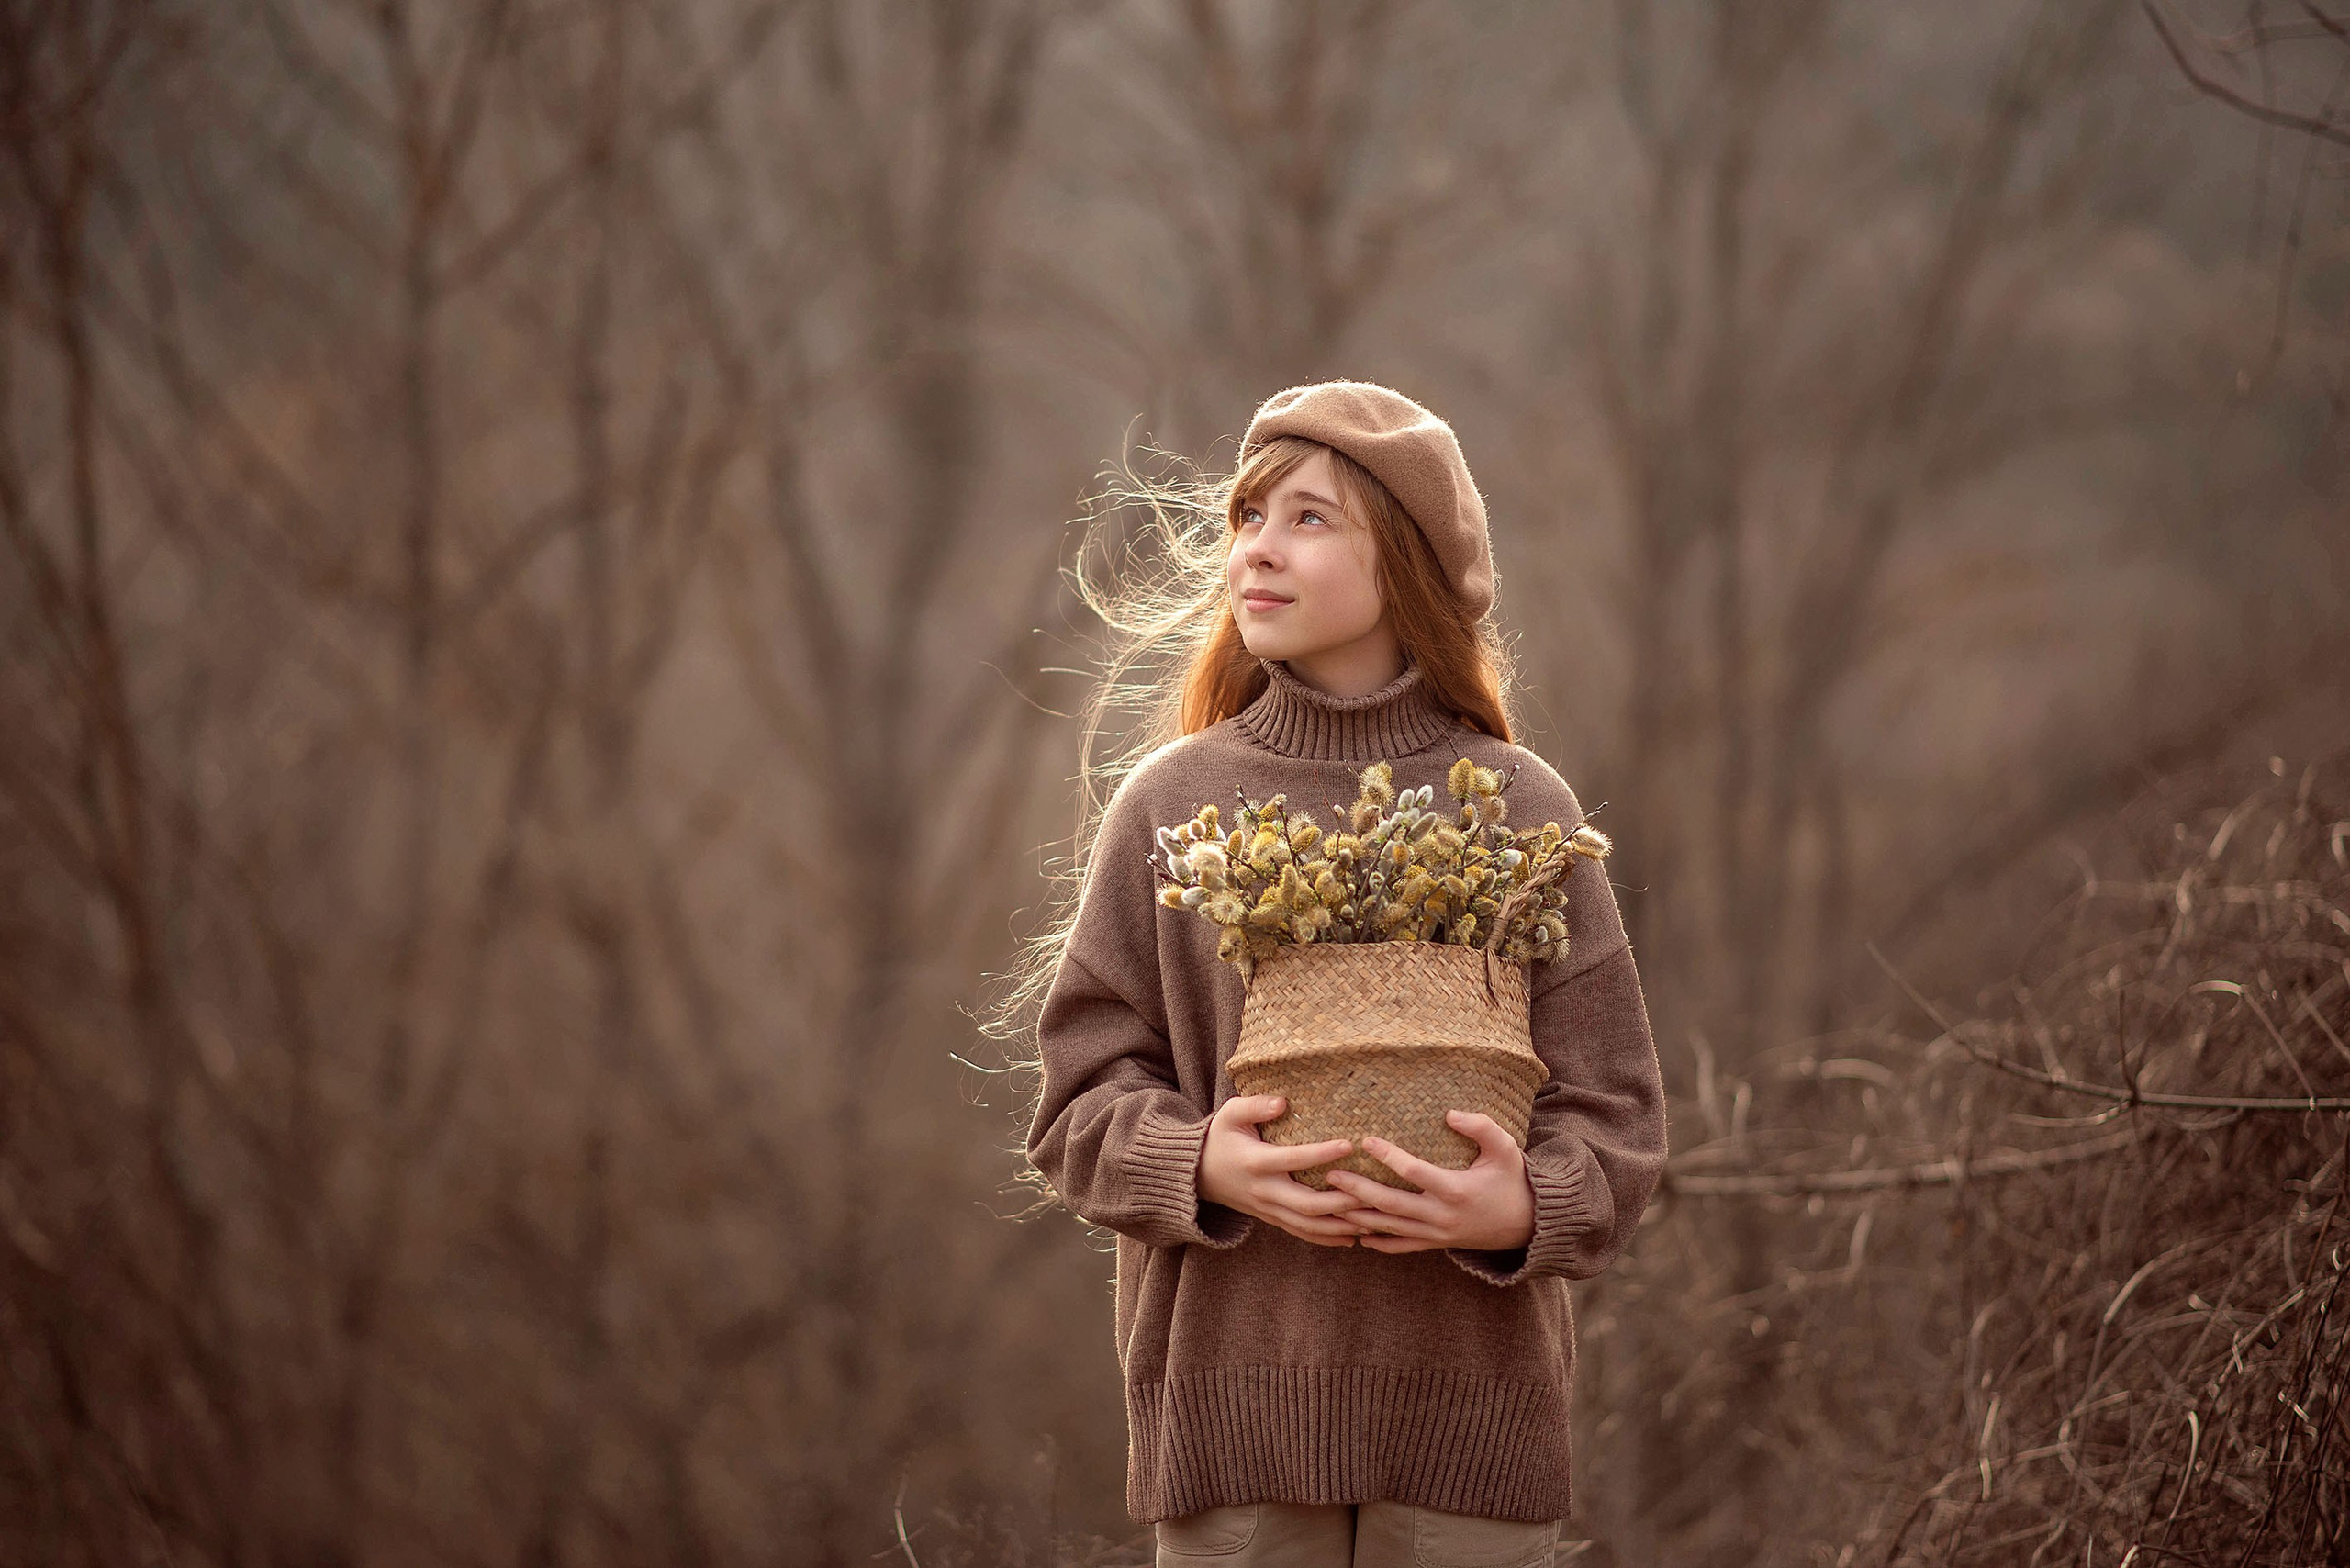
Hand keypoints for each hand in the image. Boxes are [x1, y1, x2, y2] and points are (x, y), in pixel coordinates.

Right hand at [1198, 1095, 1366, 1246]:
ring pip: (1308, 1226)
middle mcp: (1264, 1191)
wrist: (1197, 1175)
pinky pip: (1302, 1233)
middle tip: (1372, 1193)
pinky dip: (1328, 1238)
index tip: (1350, 1145)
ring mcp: (1268, 1210)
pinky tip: (1353, 1237)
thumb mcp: (1230, 1114)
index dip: (1321, 1154)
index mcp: (1255, 1162)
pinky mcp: (1272, 1219)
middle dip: (1341, 1202)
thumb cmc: (1220, 1138)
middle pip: (1307, 1204)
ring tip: (1370, 1220)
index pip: (1293, 1159)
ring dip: (1341, 1226)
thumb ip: (1255, 1105)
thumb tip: (1283, 1102)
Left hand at [1322, 1110, 1536, 1254]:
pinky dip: (1380, 1243)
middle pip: (1392, 1205)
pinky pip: (1403, 1247)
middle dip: (1359, 1191)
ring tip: (1332, 1203)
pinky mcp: (1437, 1243)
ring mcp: (1438, 1234)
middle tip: (1331, 1176)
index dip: (1388, 1157)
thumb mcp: (1505, 1149)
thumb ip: (1481, 1127)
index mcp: (1457, 1190)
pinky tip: (1357, 1236)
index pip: (1414, 1173)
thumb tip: (1450, 1113)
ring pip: (1392, 1228)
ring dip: (1360, 1217)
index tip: (1365, 1141)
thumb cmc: (1513, 1179)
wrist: (1527, 1224)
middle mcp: (1443, 1216)